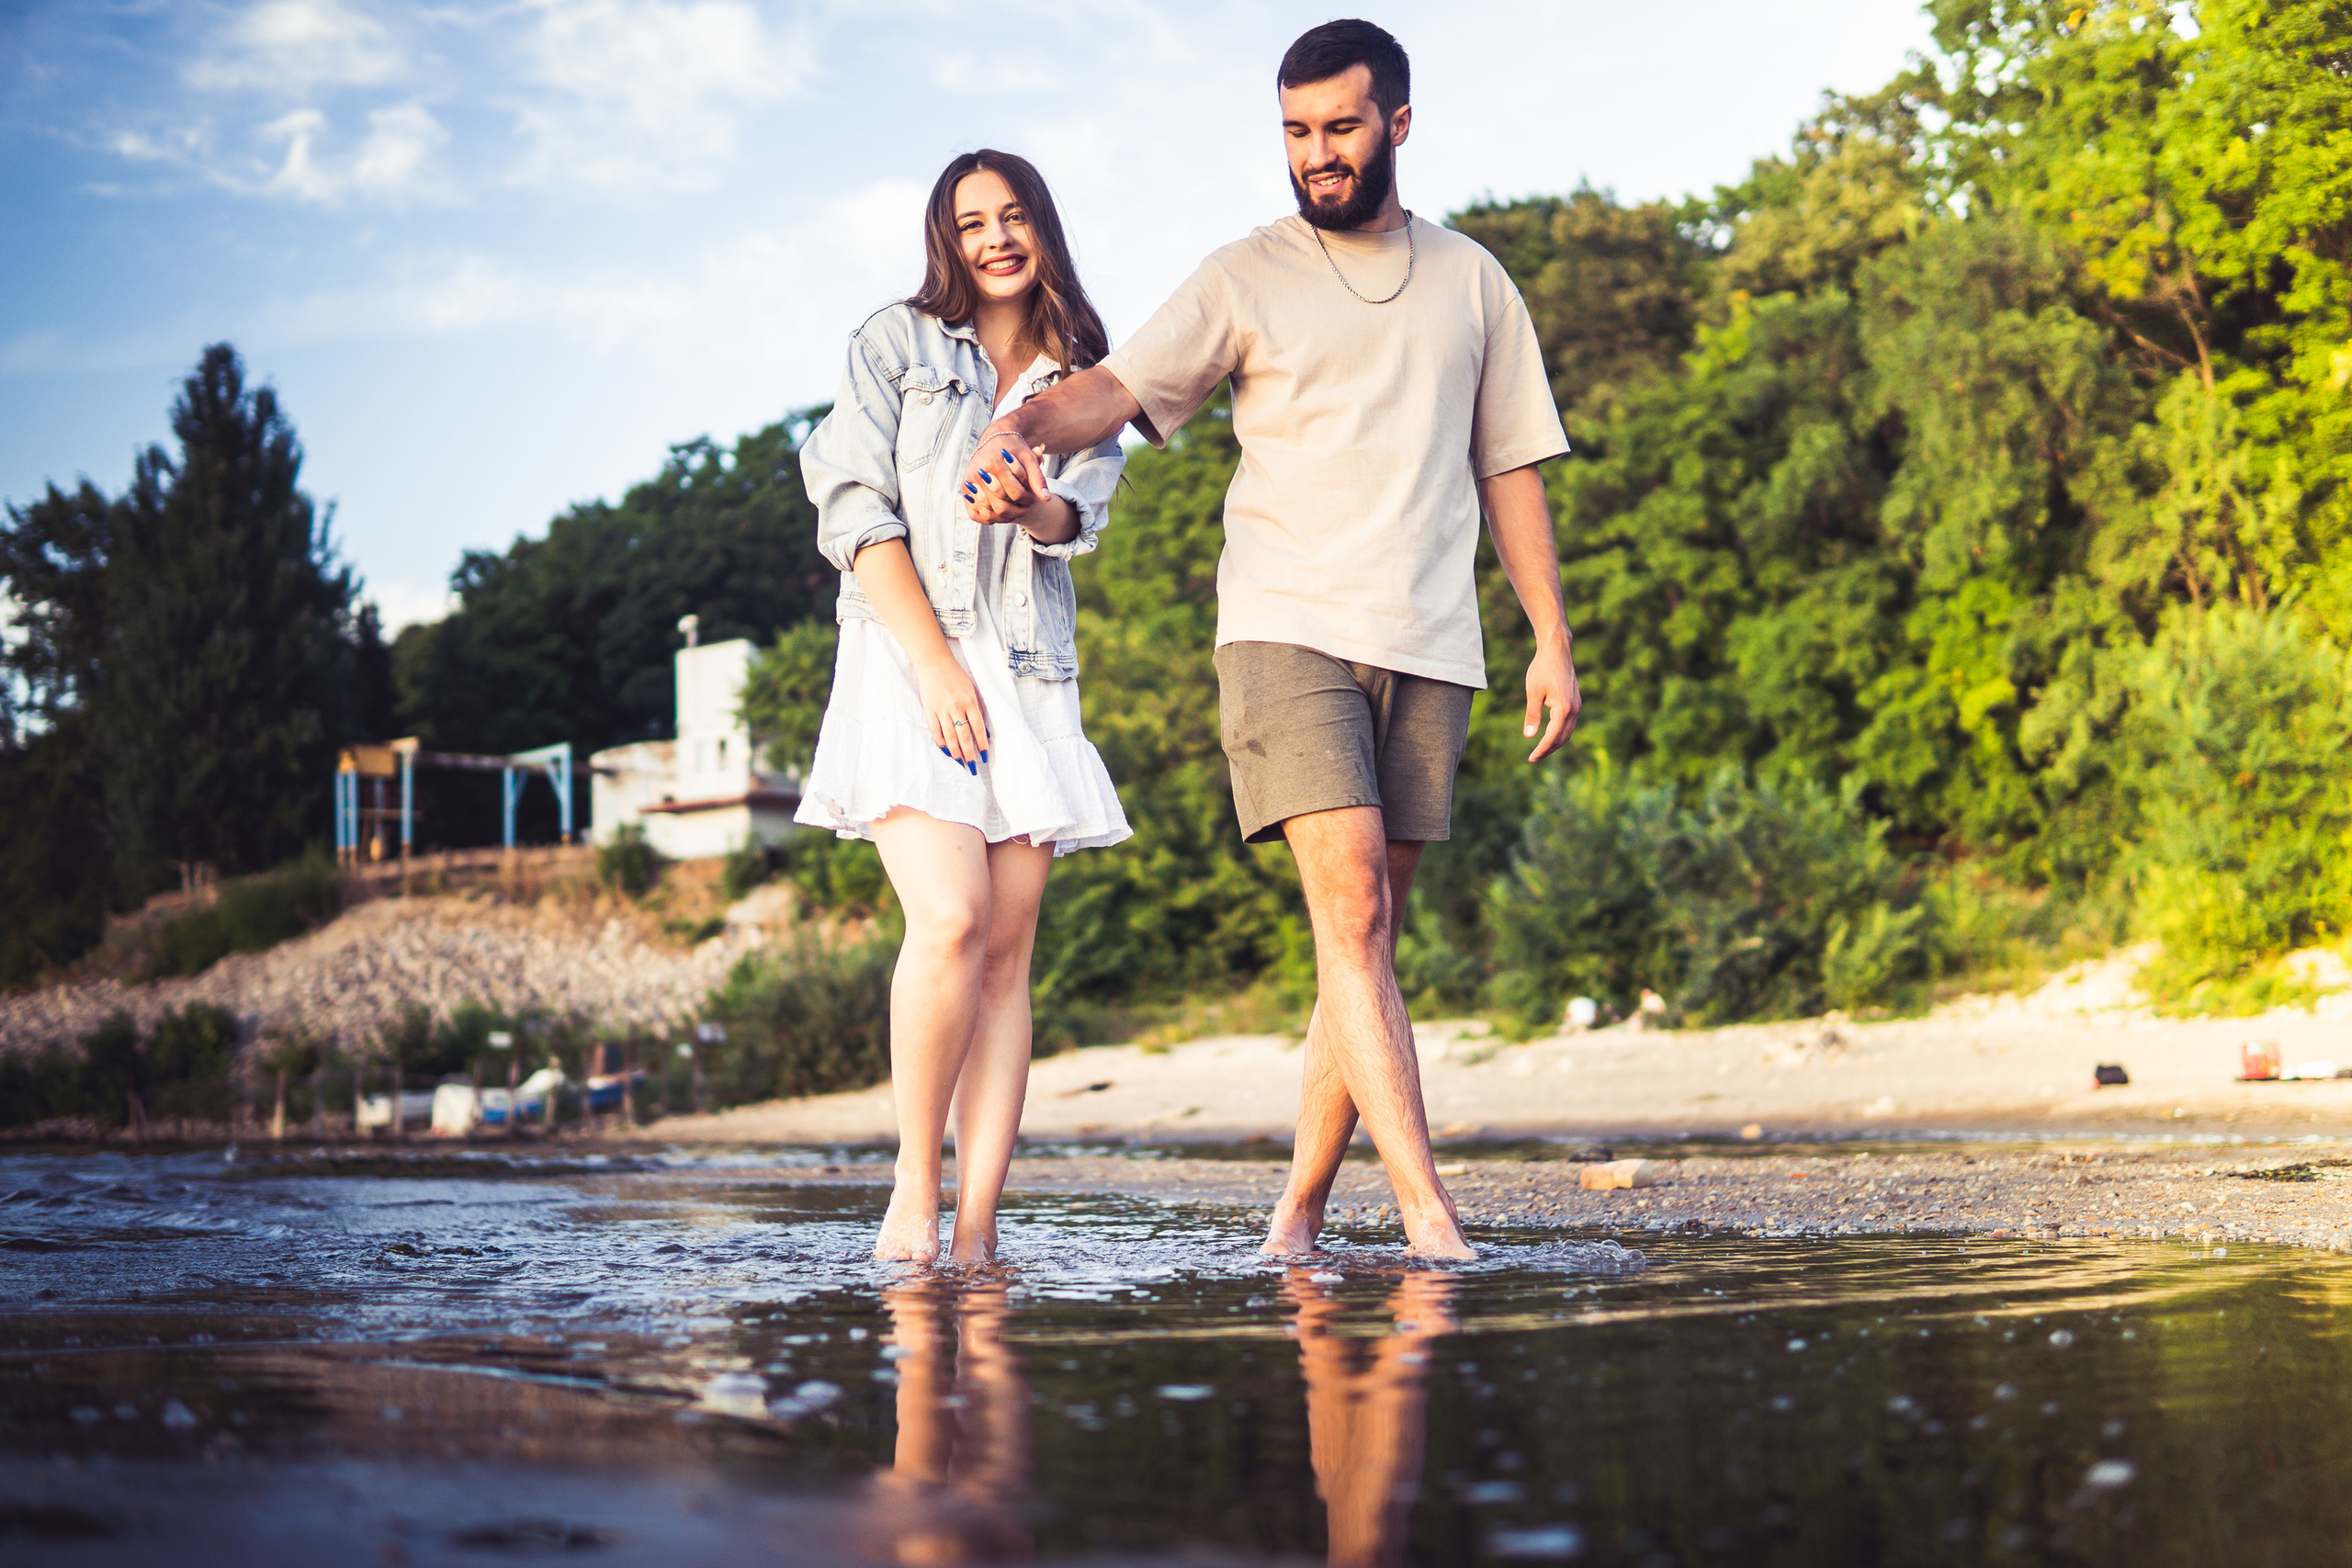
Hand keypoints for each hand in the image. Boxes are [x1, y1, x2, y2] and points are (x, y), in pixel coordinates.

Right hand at [915, 650, 989, 772]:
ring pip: (950, 736)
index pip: (978, 728)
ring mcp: (941, 709)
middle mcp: (956, 706)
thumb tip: (984, 730)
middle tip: (972, 767)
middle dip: (969, 753)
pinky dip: (941, 742)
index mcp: (970, 701)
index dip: (982, 744)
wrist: (934, 662)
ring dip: (956, 752)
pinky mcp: (929, 710)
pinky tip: (946, 751)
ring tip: (960, 763)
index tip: (984, 756)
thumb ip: (978, 708)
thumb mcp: (972, 689)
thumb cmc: (956, 676)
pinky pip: (935, 730)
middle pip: (964, 736)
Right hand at [961, 429, 1048, 524]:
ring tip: (1014, 513)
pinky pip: (975, 514)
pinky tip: (1001, 514)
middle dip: (1016, 511)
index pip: (1015, 493)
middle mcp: (978, 473)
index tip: (1032, 500)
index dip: (1027, 500)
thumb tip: (1046, 498)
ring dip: (1004, 518)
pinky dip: (989, 519)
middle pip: (1000, 505)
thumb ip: (1038, 478)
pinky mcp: (965, 490)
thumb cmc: (1014, 449)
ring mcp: (969, 482)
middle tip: (1025, 508)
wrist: (995, 439)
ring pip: (988, 512)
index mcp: (994, 463)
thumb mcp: (1029, 459)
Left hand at [1523, 638, 1579, 761]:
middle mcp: (1574, 709)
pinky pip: (1569, 723)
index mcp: (1563, 709)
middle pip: (1563, 738)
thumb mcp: (1533, 693)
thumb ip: (1532, 715)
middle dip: (1549, 749)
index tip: (1531, 758)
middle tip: (1534, 757)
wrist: (1557, 651)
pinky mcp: (1575, 701)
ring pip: (1567, 732)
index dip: (1542, 749)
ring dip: (1555, 742)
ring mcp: (1577, 705)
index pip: (1552, 737)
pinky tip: (1549, 734)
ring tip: (1541, 749)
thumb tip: (1529, 736)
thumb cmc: (1542, 669)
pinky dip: (1559, 733)